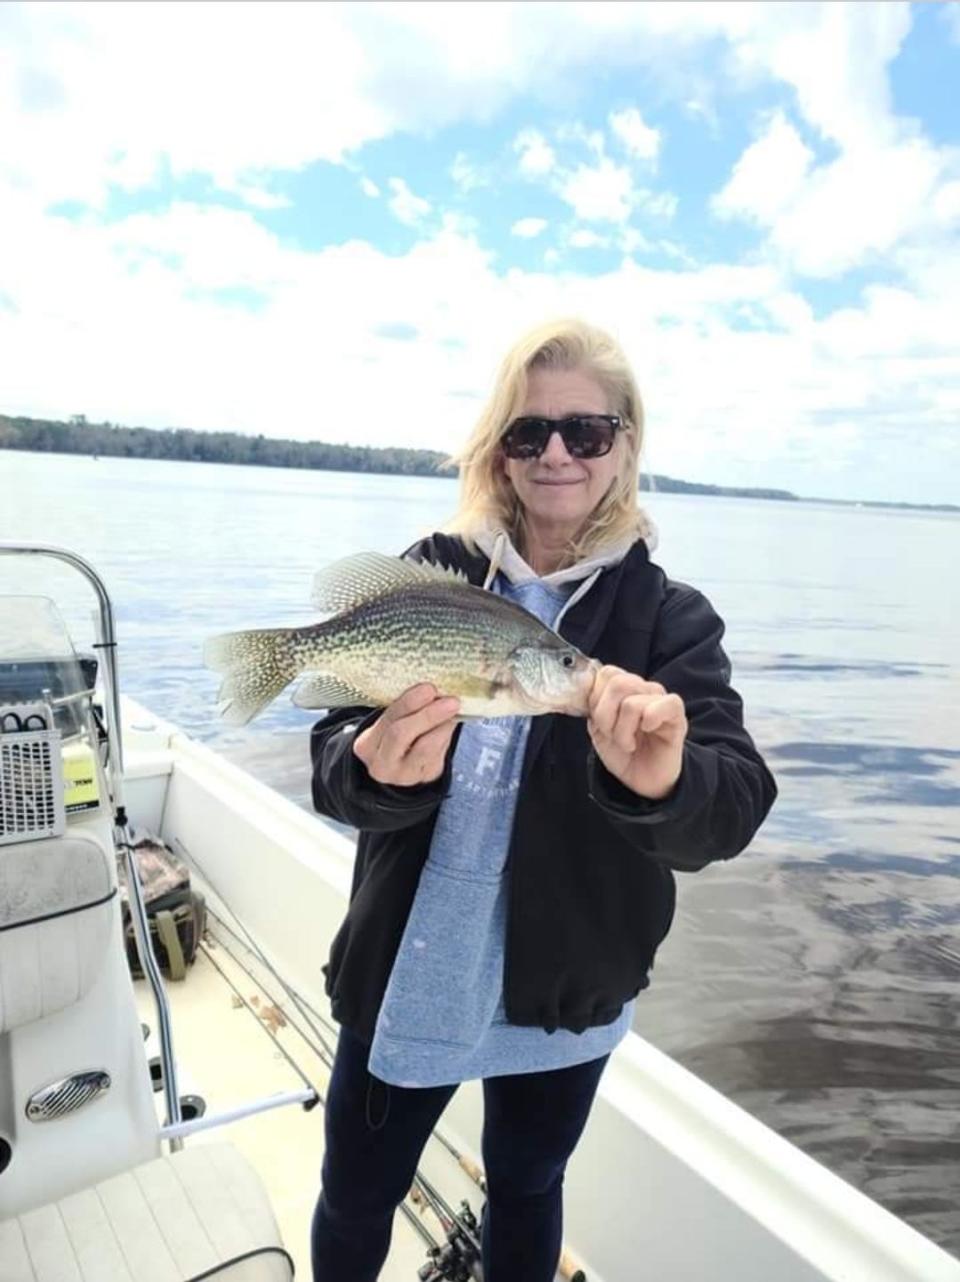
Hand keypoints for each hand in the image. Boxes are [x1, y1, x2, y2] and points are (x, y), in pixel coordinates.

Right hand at [353, 684, 459, 786]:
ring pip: (425, 748)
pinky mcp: (425, 778)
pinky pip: (439, 754)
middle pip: (401, 735)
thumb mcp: (389, 724)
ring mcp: (404, 775)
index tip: (429, 688)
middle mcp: (382, 764)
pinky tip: (452, 721)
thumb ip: (404, 708)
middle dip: (427, 715)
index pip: (386, 721)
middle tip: (450, 701)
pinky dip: (447, 734)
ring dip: (443, 725)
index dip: (408, 703)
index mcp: (367, 745)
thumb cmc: (394, 735)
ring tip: (455, 709)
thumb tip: (431, 688)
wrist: (399, 767)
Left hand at [587, 665, 687, 800]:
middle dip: (606, 716)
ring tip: (628, 743)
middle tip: (611, 735)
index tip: (598, 722)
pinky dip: (649, 721)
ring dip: (623, 731)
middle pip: (618, 684)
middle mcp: (643, 688)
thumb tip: (583, 679)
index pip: (607, 673)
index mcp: (624, 688)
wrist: (642, 780)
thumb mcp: (597, 728)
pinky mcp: (676, 714)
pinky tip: (648, 732)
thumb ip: (590, 703)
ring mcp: (661, 699)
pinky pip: (664, 705)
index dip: (596, 699)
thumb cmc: (622, 753)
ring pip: (632, 703)